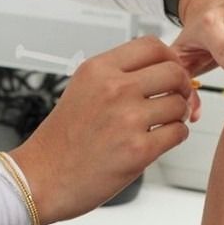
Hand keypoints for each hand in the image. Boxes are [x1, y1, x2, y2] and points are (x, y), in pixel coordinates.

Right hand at [9, 36, 193, 223]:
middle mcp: (114, 89)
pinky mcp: (138, 150)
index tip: (170, 72)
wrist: (41, 178)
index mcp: (99, 69)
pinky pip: (178, 133)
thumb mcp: (82, 89)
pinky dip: (175, 136)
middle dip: (181, 87)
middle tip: (175, 98)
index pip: (153, 46)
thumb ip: (118, 76)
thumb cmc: (62, 139)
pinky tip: (159, 140)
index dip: (170, 58)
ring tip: (163, 123)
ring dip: (178, 115)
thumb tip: (162, 70)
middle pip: (174, 71)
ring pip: (179, 104)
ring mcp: (127, 119)